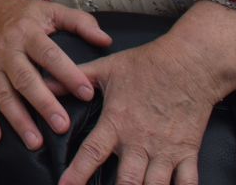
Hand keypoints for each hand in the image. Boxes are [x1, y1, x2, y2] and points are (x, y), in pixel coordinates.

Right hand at [0, 0, 110, 148]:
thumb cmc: (18, 14)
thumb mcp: (48, 10)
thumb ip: (79, 23)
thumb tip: (106, 40)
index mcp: (27, 32)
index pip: (49, 54)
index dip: (68, 74)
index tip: (87, 93)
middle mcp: (7, 50)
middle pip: (25, 79)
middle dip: (43, 104)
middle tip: (62, 126)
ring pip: (3, 95)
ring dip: (18, 119)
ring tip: (36, 142)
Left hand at [61, 38, 219, 184]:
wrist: (190, 62)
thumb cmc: (148, 63)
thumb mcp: (107, 68)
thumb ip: (76, 78)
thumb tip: (45, 80)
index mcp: (117, 122)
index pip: (92, 153)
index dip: (77, 173)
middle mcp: (140, 141)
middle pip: (126, 181)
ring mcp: (165, 149)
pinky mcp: (187, 152)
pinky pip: (187, 181)